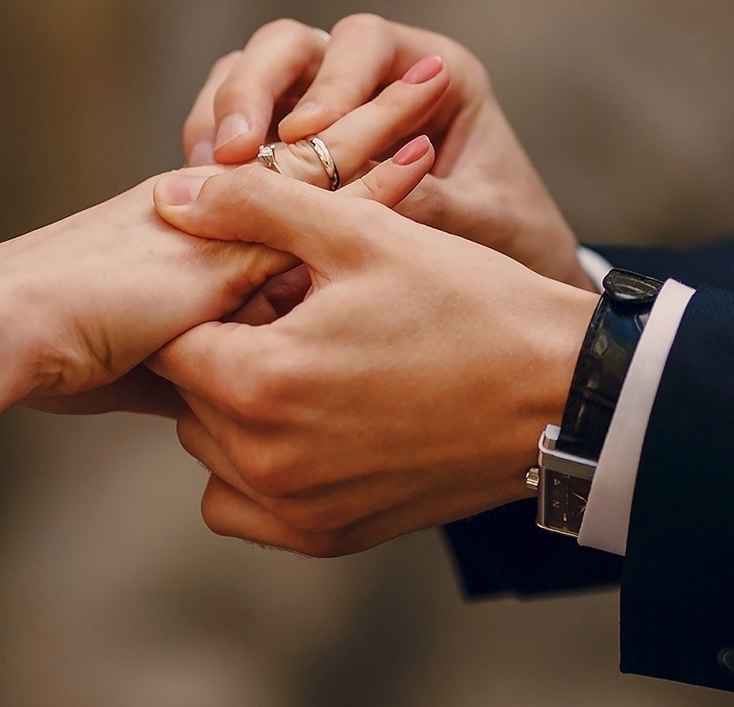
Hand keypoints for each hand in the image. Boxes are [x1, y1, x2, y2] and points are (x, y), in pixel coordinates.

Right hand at [1, 65, 451, 408]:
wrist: (8, 334)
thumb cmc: (55, 353)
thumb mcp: (146, 362)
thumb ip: (198, 363)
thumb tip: (226, 401)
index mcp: (187, 228)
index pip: (274, 185)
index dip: (328, 161)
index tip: (381, 136)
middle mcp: (209, 207)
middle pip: (303, 153)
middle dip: (363, 117)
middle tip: (425, 80)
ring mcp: (222, 215)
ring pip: (317, 158)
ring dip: (380, 123)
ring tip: (435, 84)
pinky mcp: (232, 234)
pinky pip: (317, 197)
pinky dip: (374, 179)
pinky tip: (423, 153)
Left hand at [147, 167, 597, 556]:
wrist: (563, 394)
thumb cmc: (469, 303)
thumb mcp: (360, 232)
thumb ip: (253, 207)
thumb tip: (171, 196)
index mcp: (259, 381)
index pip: (171, 338)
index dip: (210, 300)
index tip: (264, 282)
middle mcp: (265, 461)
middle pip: (188, 395)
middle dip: (224, 351)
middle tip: (296, 316)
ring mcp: (296, 509)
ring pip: (211, 450)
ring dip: (238, 408)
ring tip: (312, 363)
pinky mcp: (329, 537)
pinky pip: (245, 507)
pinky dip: (258, 468)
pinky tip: (315, 420)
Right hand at [181, 15, 590, 288]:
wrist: (501, 290)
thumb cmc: (508, 239)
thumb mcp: (484, 221)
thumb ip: (432, 202)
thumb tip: (360, 195)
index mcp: (432, 69)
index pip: (364, 42)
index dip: (331, 81)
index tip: (306, 134)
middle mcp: (368, 74)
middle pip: (289, 46)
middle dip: (252, 89)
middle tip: (232, 152)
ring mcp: (318, 103)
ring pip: (247, 75)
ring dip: (219, 118)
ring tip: (206, 174)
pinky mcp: (282, 144)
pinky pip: (232, 127)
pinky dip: (212, 154)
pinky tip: (206, 197)